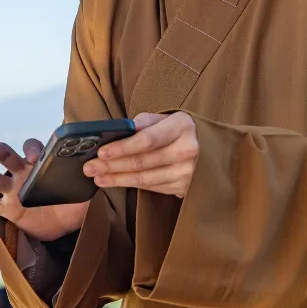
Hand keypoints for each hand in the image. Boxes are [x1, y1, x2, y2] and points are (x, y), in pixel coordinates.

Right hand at [0, 140, 88, 242]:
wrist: (63, 224)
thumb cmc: (72, 201)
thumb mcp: (84, 192)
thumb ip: (87, 182)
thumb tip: (95, 173)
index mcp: (40, 163)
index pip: (33, 147)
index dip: (33, 149)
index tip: (34, 156)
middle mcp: (22, 172)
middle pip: (7, 156)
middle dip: (0, 152)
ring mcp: (11, 190)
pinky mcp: (6, 209)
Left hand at [83, 112, 198, 197]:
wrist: (217, 151)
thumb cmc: (184, 131)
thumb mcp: (170, 118)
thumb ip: (146, 122)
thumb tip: (123, 129)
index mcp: (182, 127)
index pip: (147, 140)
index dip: (122, 148)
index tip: (101, 153)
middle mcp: (188, 151)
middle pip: (143, 162)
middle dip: (112, 166)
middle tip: (89, 167)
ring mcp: (188, 173)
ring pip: (145, 179)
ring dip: (118, 179)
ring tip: (98, 177)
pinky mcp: (185, 189)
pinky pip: (153, 188)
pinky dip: (132, 185)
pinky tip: (116, 182)